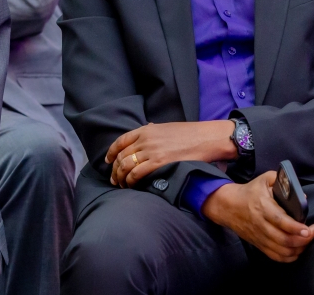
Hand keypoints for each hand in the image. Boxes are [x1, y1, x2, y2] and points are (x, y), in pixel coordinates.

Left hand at [106, 121, 236, 187]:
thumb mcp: (166, 128)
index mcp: (146, 130)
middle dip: (115, 169)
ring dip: (120, 177)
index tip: (108, 161)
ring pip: (126, 166)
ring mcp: (151, 151)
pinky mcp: (158, 163)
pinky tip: (131, 186)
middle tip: (114, 179)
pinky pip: (136, 174)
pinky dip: (131, 181)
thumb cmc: (189, 134)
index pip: (121, 141)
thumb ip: (153, 131)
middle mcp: (145, 140)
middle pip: (121, 156)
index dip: (111, 152)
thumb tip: (146, 131)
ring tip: (121, 185)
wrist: (205, 138)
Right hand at [201, 172, 313, 261]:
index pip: (281, 221)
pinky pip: (275, 256)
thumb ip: (283, 181)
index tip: (309, 229)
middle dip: (303, 240)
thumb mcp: (265, 179)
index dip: (296, 228)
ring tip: (308, 240)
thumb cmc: (250, 192)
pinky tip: (298, 250)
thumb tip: (301, 196)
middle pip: (284, 240)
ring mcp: (260, 237)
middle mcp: (261, 225)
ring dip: (298, 249)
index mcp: (263, 207)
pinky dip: (289, 257)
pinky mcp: (259, 244)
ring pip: (281, 251)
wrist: (228, 206)